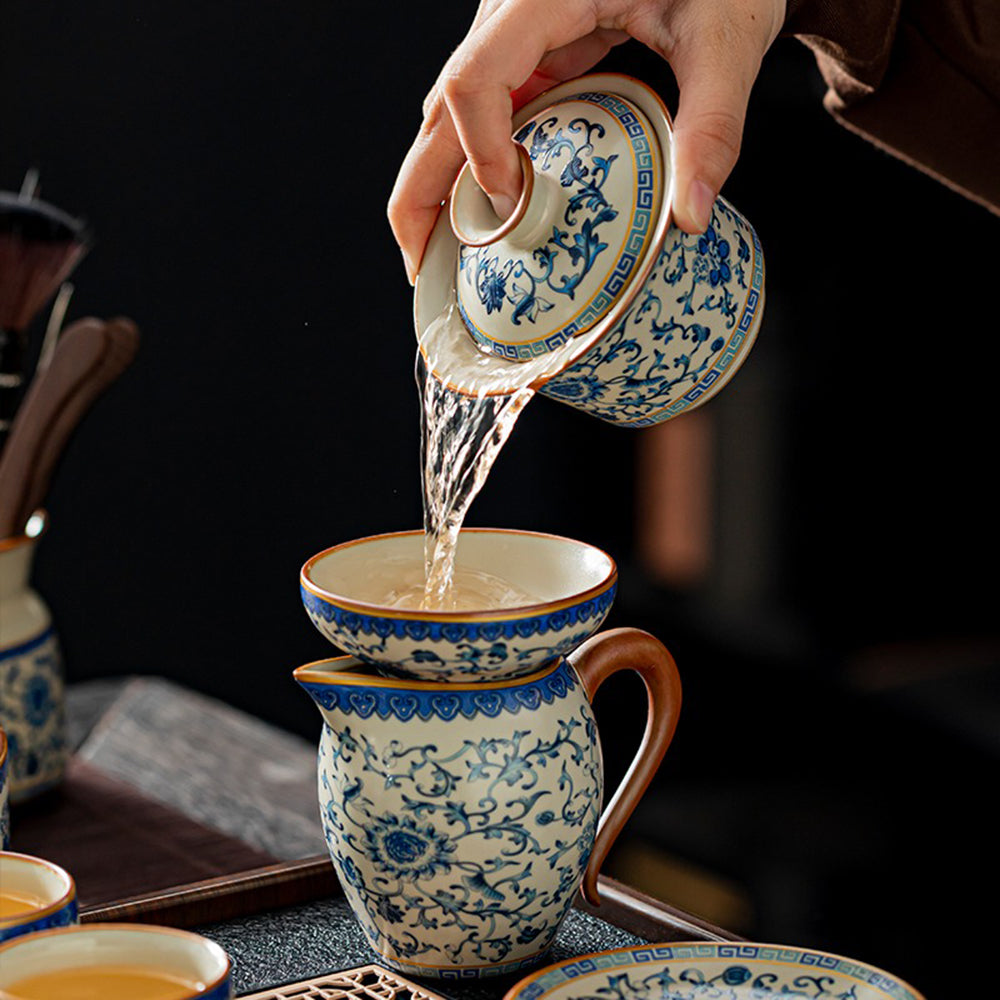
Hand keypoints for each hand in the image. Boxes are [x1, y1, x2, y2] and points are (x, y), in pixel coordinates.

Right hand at [388, 0, 784, 283]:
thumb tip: (690, 213)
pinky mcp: (530, 59)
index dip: (478, 151)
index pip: (475, 79)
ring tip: (441, 256)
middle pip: (440, 108)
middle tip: (422, 267)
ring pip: (449, 117)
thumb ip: (713, 123)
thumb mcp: (725, 38)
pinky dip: (473, 172)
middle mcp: (511, 16)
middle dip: (420, 192)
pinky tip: (482, 219)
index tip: (511, 208)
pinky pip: (483, 118)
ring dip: (438, 187)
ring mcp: (514, 39)